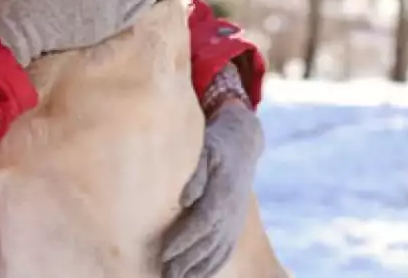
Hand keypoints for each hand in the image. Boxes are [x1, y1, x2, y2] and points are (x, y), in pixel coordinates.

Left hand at [160, 102, 264, 277]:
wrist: (243, 144)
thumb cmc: (217, 145)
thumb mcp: (206, 150)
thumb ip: (196, 174)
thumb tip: (184, 199)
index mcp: (223, 192)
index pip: (203, 222)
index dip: (184, 239)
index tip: (164, 252)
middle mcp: (231, 212)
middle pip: (208, 243)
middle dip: (186, 262)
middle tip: (165, 275)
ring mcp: (235, 221)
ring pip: (217, 252)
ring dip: (197, 270)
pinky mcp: (235, 226)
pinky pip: (224, 252)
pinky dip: (211, 268)